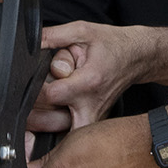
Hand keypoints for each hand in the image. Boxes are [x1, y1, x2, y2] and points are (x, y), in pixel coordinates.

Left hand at [37, 21, 152, 130]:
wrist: (137, 56)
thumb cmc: (112, 44)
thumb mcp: (81, 31)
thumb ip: (52, 36)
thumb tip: (29, 41)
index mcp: (88, 82)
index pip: (51, 96)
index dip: (35, 90)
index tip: (31, 83)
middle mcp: (91, 105)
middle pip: (53, 123)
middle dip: (36, 115)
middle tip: (32, 103)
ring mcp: (94, 118)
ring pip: (62, 136)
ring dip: (45, 126)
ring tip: (37, 114)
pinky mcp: (94, 123)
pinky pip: (71, 136)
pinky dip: (59, 134)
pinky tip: (50, 123)